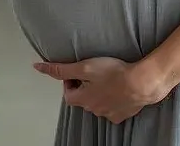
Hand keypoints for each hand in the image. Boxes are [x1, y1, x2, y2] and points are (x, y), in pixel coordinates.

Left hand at [33, 56, 170, 123]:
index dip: (69, 82)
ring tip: (108, 77)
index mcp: (83, 99)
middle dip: (85, 86)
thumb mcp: (85, 66)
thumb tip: (38, 67)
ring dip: (99, 92)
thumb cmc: (114, 73)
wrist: (141, 83)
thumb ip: (62, 69)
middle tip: (93, 72)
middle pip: (83, 99)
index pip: (68, 93)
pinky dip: (113, 99)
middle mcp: (94, 110)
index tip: (76, 71)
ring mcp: (109, 114)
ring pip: (98, 104)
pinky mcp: (122, 114)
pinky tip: (120, 88)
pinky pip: (113, 108)